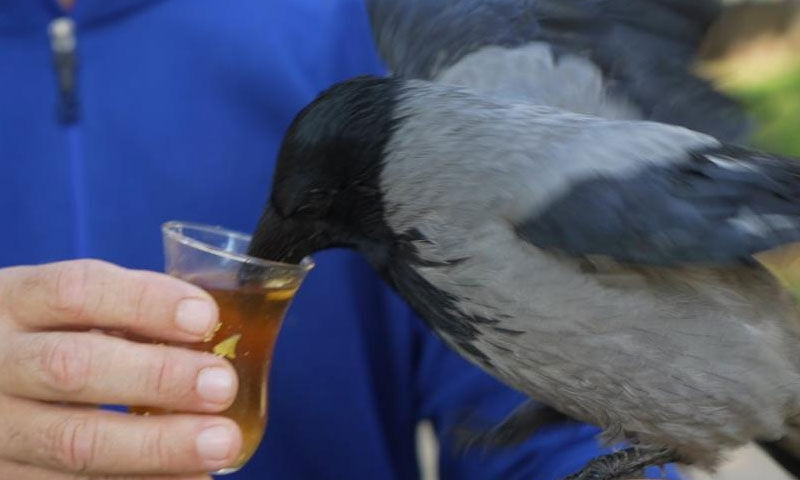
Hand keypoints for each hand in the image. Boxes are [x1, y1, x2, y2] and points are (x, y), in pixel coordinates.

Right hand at [0, 260, 241, 478]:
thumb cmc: (45, 340)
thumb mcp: (64, 311)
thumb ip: (124, 313)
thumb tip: (214, 329)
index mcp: (14, 301)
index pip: (76, 291)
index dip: (145, 302)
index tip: (205, 317)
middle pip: (72, 368)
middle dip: (158, 378)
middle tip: (222, 387)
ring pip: (73, 442)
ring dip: (157, 445)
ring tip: (222, 443)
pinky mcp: (4, 478)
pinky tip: (189, 478)